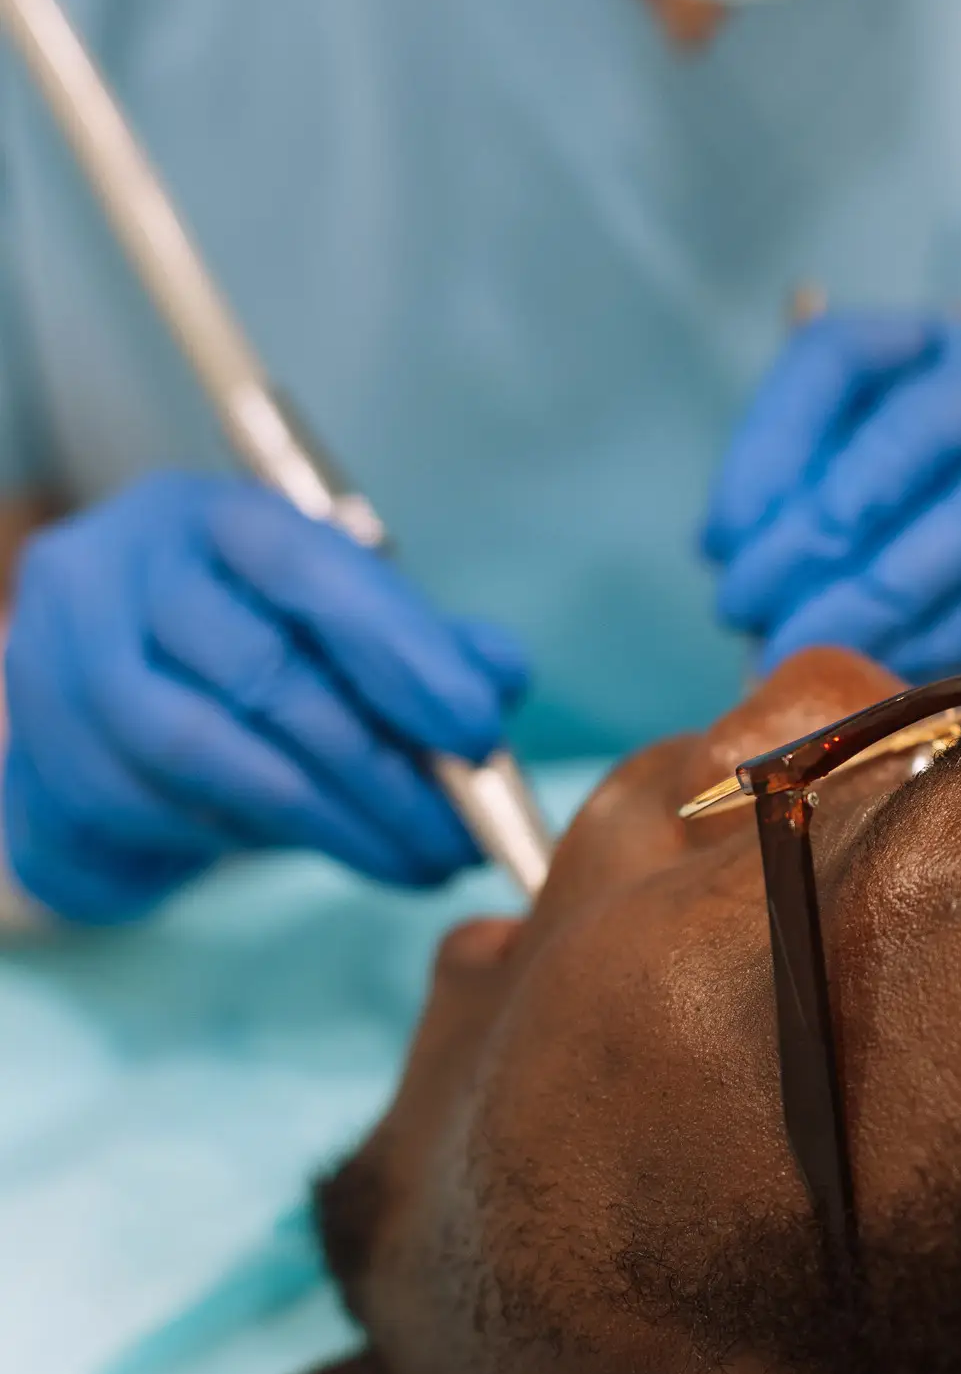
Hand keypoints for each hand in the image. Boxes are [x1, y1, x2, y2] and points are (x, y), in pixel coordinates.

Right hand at [3, 474, 530, 922]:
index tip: (477, 732)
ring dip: (328, 824)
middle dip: (380, 772)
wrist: (103, 697)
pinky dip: (252, 840)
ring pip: (207, 754)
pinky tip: (319, 847)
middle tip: (459, 839)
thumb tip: (502, 676)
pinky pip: (160, 813)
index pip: (303, 564)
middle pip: (260, 672)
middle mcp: (117, 569)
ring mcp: (61, 660)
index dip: (398, 649)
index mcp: (206, 513)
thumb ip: (423, 640)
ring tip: (410, 859)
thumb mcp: (335, 617)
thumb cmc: (245, 641)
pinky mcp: (41, 753)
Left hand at [705, 315, 960, 679]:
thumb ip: (849, 542)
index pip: (845, 354)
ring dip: (879, 589)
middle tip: (747, 612)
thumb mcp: (929, 541)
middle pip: (917, 423)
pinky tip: (899, 672)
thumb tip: (745, 597)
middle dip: (817, 525)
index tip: (720, 541)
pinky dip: (958, 628)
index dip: (768, 441)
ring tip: (802, 654)